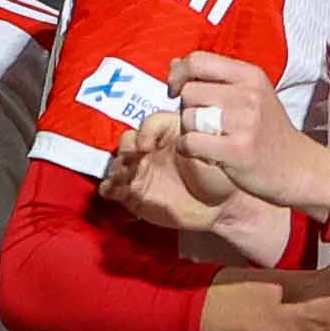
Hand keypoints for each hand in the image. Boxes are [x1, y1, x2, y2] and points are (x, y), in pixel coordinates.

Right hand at [102, 132, 223, 236]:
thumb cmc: (219, 175)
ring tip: (122, 178)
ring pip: (117, 162)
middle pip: (127, 141)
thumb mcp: (215, 153)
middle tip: (132, 161)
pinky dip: (109, 187)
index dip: (145, 132)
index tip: (148, 146)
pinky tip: (113, 190)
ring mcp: (140, 170)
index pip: (150, 123)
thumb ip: (200, 142)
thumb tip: (187, 135)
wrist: (219, 207)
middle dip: (126, 149)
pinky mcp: (133, 192)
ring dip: (116, 168)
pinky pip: (112, 187)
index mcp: (170, 133)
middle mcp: (152, 148)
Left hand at [167, 49, 328, 210]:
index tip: (176, 89)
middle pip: (189, 92)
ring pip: (188, 117)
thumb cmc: (268, 132)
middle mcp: (249, 94)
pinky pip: (190, 142)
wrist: (297, 167)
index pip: (198, 61)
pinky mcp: (237, 150)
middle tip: (202, 123)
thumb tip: (173, 64)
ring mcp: (245, 122)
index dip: (178, 74)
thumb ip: (212, 78)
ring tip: (209, 139)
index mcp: (250, 75)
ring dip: (188, 132)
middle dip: (186, 109)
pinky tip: (204, 153)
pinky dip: (188, 150)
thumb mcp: (249, 94)